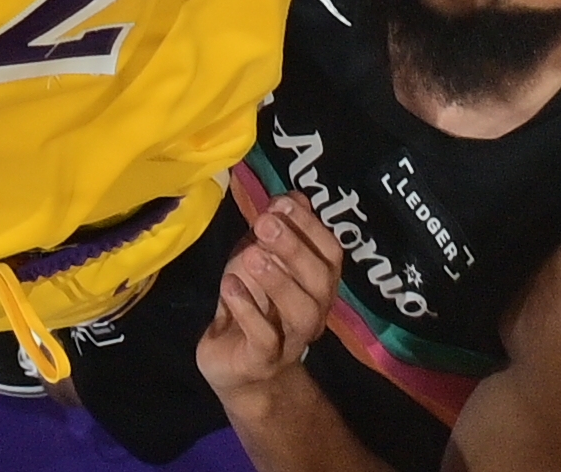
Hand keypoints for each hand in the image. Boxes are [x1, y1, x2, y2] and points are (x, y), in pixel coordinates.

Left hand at [199, 193, 347, 400]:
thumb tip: (291, 196)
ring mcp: (291, 340)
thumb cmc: (250, 302)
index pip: (331, 254)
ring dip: (278, 279)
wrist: (232, 364)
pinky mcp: (262, 360)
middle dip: (294, 248)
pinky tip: (229, 286)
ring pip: (302, 312)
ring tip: (251, 256)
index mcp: (317, 284)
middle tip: (264, 224)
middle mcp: (314, 312)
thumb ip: (274, 231)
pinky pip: (265, 338)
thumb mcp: (259, 259)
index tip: (282, 203)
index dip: (311, 227)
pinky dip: (247, 309)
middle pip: (321, 281)